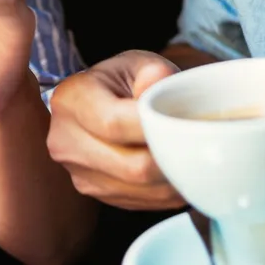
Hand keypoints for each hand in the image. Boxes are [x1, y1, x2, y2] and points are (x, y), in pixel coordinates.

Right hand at [46, 51, 183, 210]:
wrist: (94, 101)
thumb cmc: (120, 80)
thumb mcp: (137, 63)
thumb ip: (153, 72)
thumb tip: (159, 88)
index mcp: (72, 99)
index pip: (114, 124)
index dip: (154, 129)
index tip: (184, 125)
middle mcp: (66, 140)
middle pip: (131, 166)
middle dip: (171, 158)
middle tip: (199, 146)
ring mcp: (78, 171)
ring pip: (140, 189)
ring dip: (172, 179)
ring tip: (191, 158)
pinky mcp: (94, 192)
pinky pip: (140, 200)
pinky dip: (166, 190)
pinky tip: (176, 170)